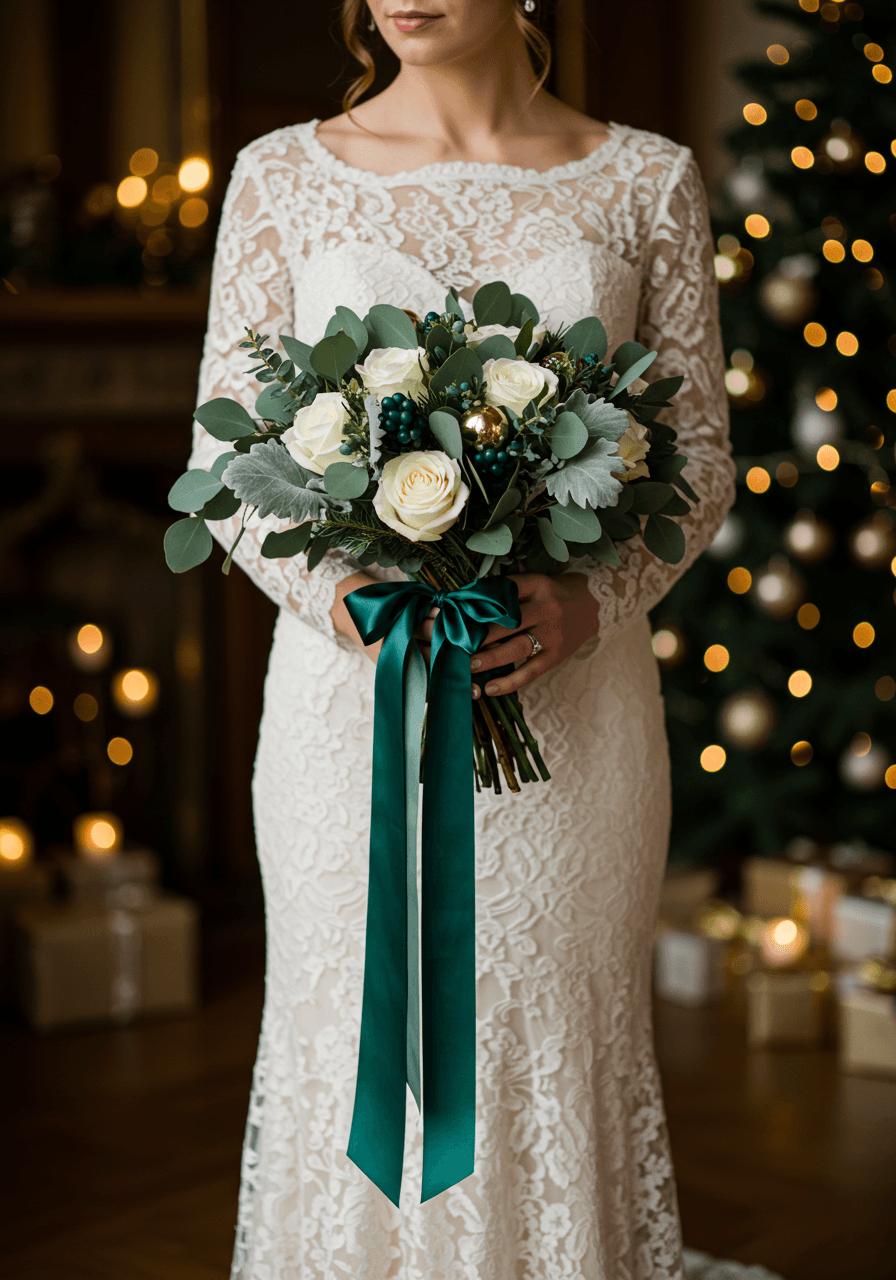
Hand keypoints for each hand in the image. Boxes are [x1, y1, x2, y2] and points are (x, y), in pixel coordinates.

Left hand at [412, 572, 599, 697]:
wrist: (593, 605)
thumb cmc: (553, 593)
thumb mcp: (535, 582)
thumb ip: (508, 590)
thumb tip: (466, 599)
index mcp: (538, 585)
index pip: (503, 593)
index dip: (477, 603)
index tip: (453, 612)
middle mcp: (546, 609)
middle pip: (506, 623)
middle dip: (477, 635)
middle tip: (454, 645)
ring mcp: (553, 634)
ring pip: (516, 648)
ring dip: (489, 658)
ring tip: (468, 666)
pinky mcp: (556, 655)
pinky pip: (531, 671)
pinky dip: (510, 682)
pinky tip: (490, 688)